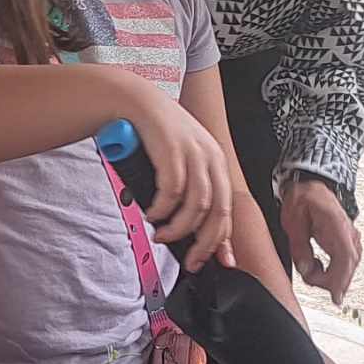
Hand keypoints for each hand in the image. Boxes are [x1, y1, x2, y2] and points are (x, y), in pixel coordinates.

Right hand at [122, 87, 233, 271]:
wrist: (136, 103)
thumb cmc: (156, 134)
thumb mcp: (181, 161)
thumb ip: (189, 191)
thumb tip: (191, 227)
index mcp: (216, 162)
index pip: (227, 209)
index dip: (222, 240)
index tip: (216, 260)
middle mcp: (210, 158)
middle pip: (218, 211)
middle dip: (204, 242)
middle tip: (190, 259)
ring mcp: (193, 153)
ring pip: (197, 205)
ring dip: (178, 228)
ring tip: (162, 234)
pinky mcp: (172, 150)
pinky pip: (172, 191)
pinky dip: (162, 209)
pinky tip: (152, 214)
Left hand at [280, 178, 361, 304]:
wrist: (311, 186)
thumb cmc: (303, 199)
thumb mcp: (293, 223)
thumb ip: (300, 248)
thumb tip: (307, 270)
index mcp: (336, 225)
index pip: (346, 257)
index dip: (342, 279)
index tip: (335, 297)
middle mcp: (348, 232)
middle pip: (349, 266)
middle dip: (332, 282)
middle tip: (312, 281)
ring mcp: (350, 237)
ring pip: (349, 266)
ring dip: (333, 277)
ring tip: (312, 273)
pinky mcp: (346, 241)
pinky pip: (346, 262)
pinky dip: (336, 272)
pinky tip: (323, 273)